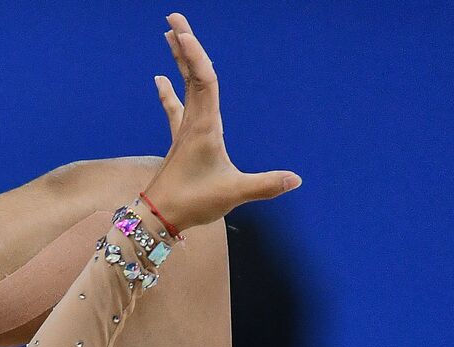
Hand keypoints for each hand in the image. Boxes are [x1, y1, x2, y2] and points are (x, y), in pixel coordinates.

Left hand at [143, 12, 300, 231]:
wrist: (157, 218)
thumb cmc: (193, 203)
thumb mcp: (233, 193)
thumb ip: (265, 185)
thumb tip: (296, 179)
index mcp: (206, 128)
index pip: (203, 81)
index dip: (195, 55)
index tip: (183, 31)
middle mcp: (193, 123)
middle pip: (191, 76)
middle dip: (184, 47)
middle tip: (174, 18)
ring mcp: (184, 132)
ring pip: (183, 89)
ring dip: (179, 63)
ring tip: (170, 37)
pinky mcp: (179, 143)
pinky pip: (175, 110)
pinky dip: (169, 94)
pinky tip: (159, 80)